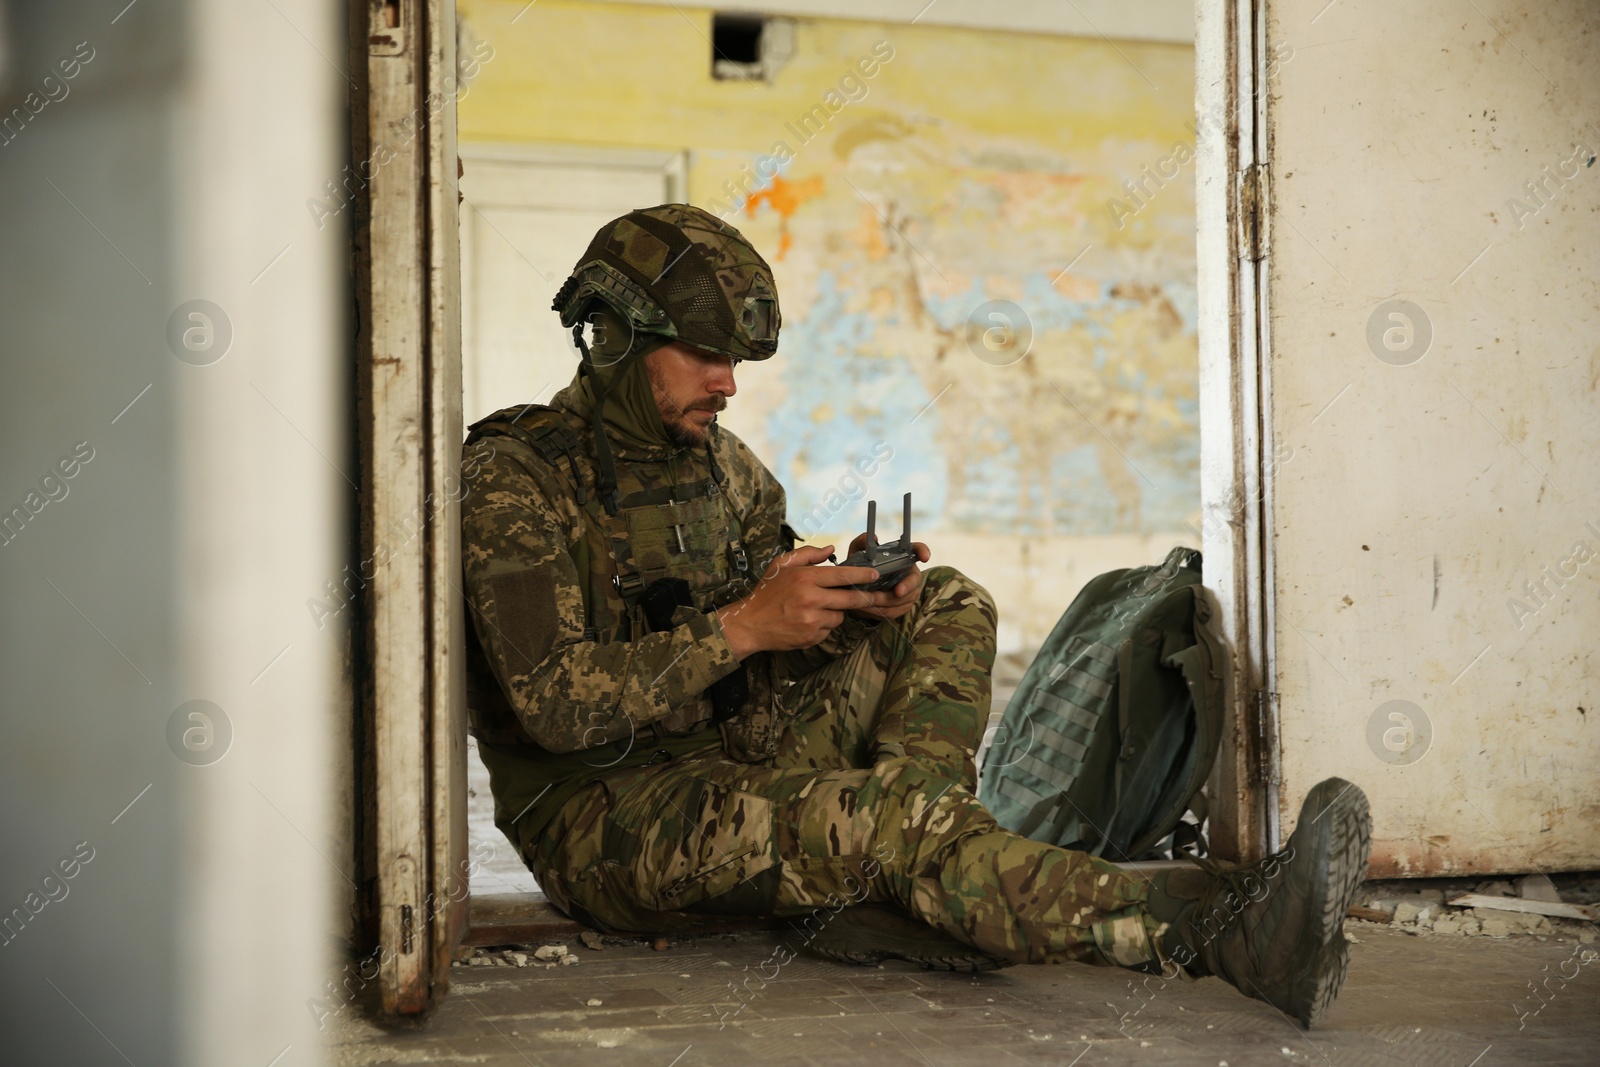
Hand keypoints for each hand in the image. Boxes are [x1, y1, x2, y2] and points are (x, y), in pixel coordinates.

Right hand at [716, 544, 879, 658]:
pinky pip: (828, 630)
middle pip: (850, 599)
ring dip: (835, 612)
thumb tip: (830, 549)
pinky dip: (824, 625)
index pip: (842, 575)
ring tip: (816, 607)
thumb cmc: (766, 591)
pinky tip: (808, 620)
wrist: (750, 623)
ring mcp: (811, 621)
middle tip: (874, 595)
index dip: (862, 576)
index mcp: (805, 578)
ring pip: (839, 616)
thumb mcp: (781, 565)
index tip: (876, 575)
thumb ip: (807, 554)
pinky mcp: (811, 637)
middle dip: (865, 597)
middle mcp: (810, 599)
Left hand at [843, 537, 930, 622]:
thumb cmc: (861, 568)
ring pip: (903, 599)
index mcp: (902, 556)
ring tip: (871, 600)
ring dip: (887, 601)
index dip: (923, 552)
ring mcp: (909, 592)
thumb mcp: (857, 554)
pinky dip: (880, 611)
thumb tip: (870, 538)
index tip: (925, 557)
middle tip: (898, 591)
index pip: (918, 550)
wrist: (857, 589)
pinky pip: (894, 611)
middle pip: (914, 580)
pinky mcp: (902, 606)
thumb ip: (860, 543)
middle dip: (907, 586)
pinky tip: (867, 609)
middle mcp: (910, 574)